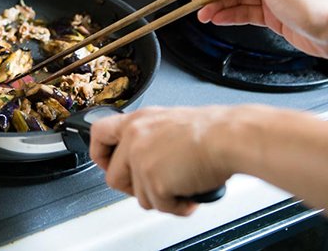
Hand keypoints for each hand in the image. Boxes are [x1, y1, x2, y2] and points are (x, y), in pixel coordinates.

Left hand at [89, 106, 232, 215]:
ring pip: (139, 196)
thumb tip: (148, 157)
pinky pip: (159, 206)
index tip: (109, 164)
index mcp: (137, 120)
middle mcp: (134, 138)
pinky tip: (190, 193)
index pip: (99, 134)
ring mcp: (141, 160)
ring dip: (162, 198)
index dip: (101, 154)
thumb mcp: (170, 122)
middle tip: (156, 186)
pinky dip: (177, 206)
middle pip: (113, 177)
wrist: (228, 138)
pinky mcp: (153, 181)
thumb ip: (150, 137)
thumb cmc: (212, 130)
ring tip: (183, 186)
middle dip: (134, 189)